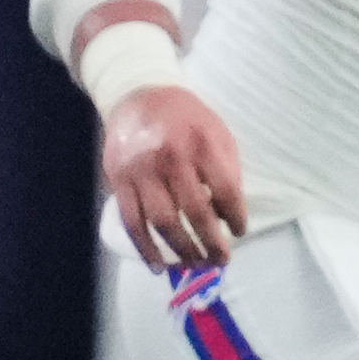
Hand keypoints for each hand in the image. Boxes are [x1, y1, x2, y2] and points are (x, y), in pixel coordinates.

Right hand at [103, 83, 249, 268]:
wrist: (138, 94)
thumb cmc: (187, 119)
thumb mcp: (218, 133)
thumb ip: (227, 170)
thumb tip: (228, 215)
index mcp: (202, 144)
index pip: (225, 191)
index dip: (236, 217)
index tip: (240, 232)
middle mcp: (170, 158)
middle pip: (194, 212)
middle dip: (211, 243)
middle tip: (221, 260)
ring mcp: (141, 171)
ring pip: (162, 222)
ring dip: (181, 250)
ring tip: (196, 265)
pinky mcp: (118, 180)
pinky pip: (132, 222)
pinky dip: (145, 248)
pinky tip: (159, 265)